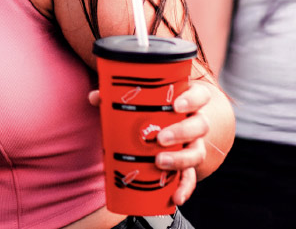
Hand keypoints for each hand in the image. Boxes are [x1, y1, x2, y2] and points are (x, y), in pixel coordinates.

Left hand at [88, 79, 212, 206]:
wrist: (164, 128)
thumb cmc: (151, 110)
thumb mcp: (138, 103)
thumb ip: (116, 98)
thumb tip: (95, 97)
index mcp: (186, 102)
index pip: (199, 96)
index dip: (192, 100)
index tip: (176, 105)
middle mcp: (194, 123)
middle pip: (200, 126)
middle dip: (182, 132)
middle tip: (160, 138)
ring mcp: (193, 145)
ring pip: (197, 152)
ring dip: (181, 159)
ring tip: (160, 162)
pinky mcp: (187, 165)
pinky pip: (190, 178)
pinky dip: (184, 188)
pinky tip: (176, 197)